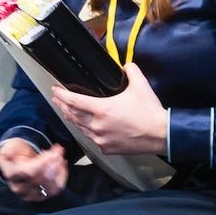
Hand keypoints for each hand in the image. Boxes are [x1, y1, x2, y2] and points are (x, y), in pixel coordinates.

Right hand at [0, 137, 69, 202]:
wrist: (19, 163)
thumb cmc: (16, 154)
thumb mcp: (10, 147)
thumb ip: (10, 150)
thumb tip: (10, 153)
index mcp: (11, 175)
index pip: (29, 172)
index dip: (43, 163)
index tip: (52, 153)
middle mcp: (20, 188)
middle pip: (41, 180)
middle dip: (53, 164)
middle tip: (58, 151)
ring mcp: (31, 194)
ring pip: (50, 187)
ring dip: (59, 170)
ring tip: (59, 156)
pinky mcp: (42, 196)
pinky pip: (57, 189)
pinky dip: (62, 175)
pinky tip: (61, 164)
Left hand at [50, 61, 171, 156]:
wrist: (160, 134)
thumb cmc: (149, 112)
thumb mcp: (140, 84)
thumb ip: (130, 70)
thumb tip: (126, 66)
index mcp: (101, 109)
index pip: (73, 101)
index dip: (61, 95)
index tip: (55, 90)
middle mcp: (97, 125)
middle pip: (72, 115)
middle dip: (63, 106)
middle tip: (58, 100)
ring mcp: (101, 139)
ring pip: (80, 128)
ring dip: (72, 119)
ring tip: (69, 113)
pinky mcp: (107, 148)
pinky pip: (91, 139)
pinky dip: (87, 131)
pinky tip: (87, 128)